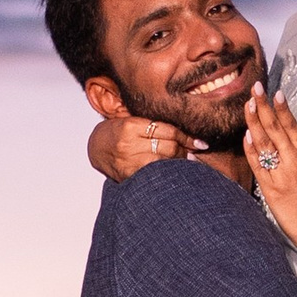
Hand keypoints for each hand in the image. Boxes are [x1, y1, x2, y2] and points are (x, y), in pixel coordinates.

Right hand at [88, 114, 204, 181]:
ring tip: (187, 161)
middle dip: (185, 151)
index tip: (200, 143)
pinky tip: (174, 172)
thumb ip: (156, 124)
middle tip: (194, 152)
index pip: (168, 132)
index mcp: (130, 126)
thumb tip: (188, 135)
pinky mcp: (127, 176)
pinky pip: (154, 176)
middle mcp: (128, 145)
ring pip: (164, 163)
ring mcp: (127, 162)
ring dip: (179, 163)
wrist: (96, 147)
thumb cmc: (119, 130)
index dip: (187, 138)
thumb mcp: (134, 120)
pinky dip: (167, 174)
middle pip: (169, 148)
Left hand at [243, 85, 296, 253]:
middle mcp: (294, 161)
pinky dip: (252, 150)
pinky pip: (259, 166)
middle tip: (255, 88)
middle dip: (265, 107)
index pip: (292, 126)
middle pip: (276, 129)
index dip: (282, 108)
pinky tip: (246, 136)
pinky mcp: (271, 190)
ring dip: (255, 122)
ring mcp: (282, 174)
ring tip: (248, 105)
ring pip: (265, 143)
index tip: (274, 92)